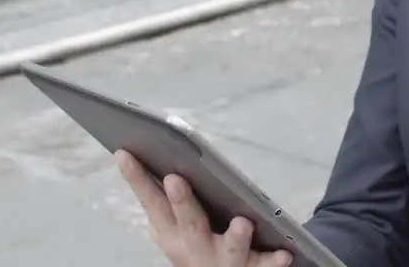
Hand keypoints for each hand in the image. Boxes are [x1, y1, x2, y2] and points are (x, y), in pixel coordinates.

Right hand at [116, 150, 293, 266]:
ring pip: (229, 249)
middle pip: (189, 223)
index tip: (124, 152)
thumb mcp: (175, 229)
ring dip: (234, 237)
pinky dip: (273, 259)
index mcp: (171, 234)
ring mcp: (223, 261)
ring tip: (242, 223)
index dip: (137, 178)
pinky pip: (265, 264)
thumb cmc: (198, 247)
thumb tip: (135, 155)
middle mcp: (194, 249)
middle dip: (182, 202)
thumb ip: (165, 201)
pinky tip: (285, 253)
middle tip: (175, 179)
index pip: (151, 201)